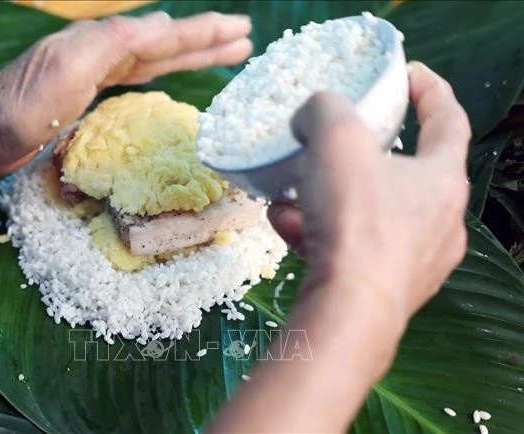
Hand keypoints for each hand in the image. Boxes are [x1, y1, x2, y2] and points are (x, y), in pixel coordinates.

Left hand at [0, 11, 251, 174]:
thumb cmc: (25, 103)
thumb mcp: (71, 66)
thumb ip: (116, 42)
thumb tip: (163, 26)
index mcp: (106, 41)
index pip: (167, 34)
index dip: (205, 32)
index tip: (241, 29)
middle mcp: (105, 51)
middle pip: (168, 42)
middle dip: (208, 40)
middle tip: (245, 36)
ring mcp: (98, 71)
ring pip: (157, 57)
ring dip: (192, 54)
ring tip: (225, 52)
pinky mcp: (90, 94)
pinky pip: (139, 74)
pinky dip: (162, 68)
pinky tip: (168, 68)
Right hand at [268, 61, 470, 328]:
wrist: (348, 311)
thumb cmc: (355, 220)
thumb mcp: (336, 141)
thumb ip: (326, 109)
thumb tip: (316, 112)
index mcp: (442, 180)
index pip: (448, 120)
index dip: (430, 89)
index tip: (407, 73)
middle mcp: (440, 222)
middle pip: (402, 172)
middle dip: (359, 157)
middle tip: (330, 147)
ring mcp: (416, 261)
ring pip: (369, 214)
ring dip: (326, 200)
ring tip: (287, 200)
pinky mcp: (387, 289)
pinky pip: (353, 248)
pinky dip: (321, 235)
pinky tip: (289, 232)